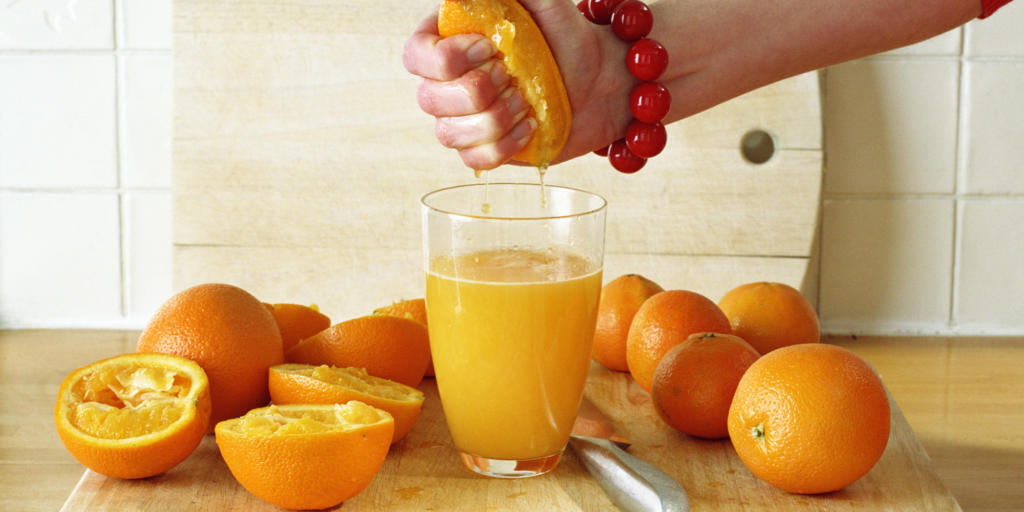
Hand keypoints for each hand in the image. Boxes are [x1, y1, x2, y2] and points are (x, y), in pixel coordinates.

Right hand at [402, 0, 633, 169]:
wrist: (602, 82)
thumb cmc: (569, 38)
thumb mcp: (544, 2)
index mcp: (450, 41)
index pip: (416, 55)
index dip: (445, 58)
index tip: (490, 47)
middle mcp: (448, 82)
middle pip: (428, 99)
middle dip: (476, 91)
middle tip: (513, 76)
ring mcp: (464, 119)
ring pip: (448, 134)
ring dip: (492, 120)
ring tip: (526, 103)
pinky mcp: (485, 148)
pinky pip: (474, 161)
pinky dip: (502, 147)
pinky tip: (529, 127)